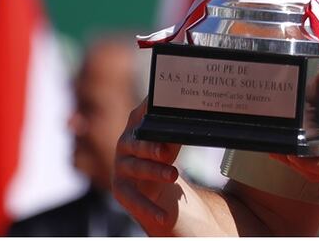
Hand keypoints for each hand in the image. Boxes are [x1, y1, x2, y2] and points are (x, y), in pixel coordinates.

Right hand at [111, 99, 185, 231]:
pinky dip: (149, 209)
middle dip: (151, 147)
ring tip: (173, 176)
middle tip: (167, 151)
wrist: (150, 182)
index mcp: (137, 125)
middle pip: (138, 144)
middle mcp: (125, 143)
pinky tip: (163, 217)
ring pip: (138, 168)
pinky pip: (134, 199)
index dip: (148, 108)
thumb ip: (177, 130)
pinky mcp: (121, 188)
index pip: (142, 113)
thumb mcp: (171, 140)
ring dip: (155, 172)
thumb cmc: (162, 153)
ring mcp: (121, 166)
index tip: (155, 102)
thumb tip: (197, 116)